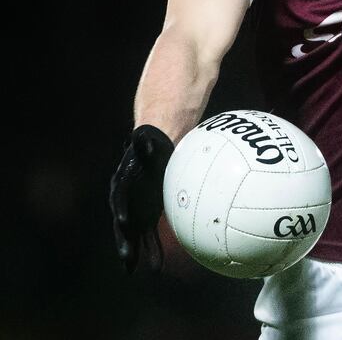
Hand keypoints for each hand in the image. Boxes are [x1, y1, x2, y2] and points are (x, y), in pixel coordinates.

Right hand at [109, 124, 174, 272]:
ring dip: (134, 253)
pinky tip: (156, 269)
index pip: (120, 199)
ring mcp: (134, 213)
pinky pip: (149, 238)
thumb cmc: (151, 148)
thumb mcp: (147, 144)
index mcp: (122, 185)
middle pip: (122, 224)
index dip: (122, 209)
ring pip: (133, 236)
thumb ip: (143, 144)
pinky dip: (152, 253)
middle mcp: (124, 203)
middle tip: (127, 255)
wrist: (155, 155)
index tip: (124, 220)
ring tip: (133, 271)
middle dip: (124, 240)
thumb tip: (140, 136)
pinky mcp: (146, 219)